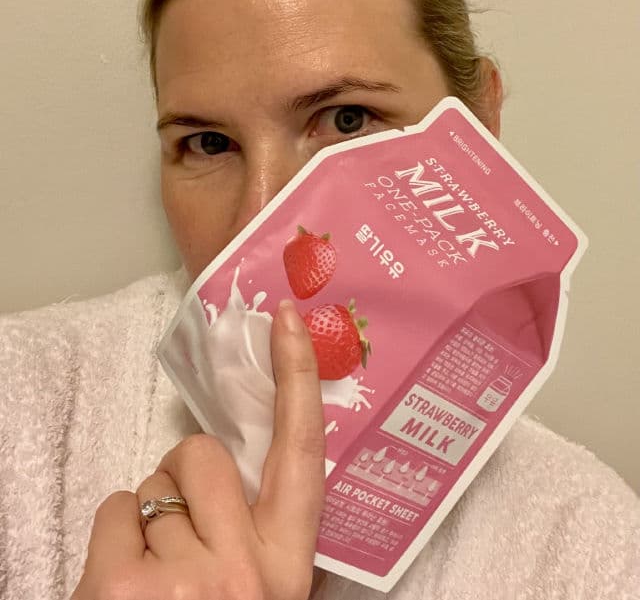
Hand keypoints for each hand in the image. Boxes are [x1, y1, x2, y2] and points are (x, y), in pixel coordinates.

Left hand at [72, 299, 325, 599]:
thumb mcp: (257, 593)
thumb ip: (260, 537)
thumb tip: (232, 472)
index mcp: (286, 572)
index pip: (302, 457)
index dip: (296, 381)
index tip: (286, 321)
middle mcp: (245, 571)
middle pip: (205, 455)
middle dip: (182, 469)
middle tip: (179, 520)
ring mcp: (183, 579)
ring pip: (152, 485)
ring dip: (146, 517)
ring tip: (154, 577)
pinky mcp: (121, 589)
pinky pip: (114, 509)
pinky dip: (111, 535)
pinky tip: (122, 586)